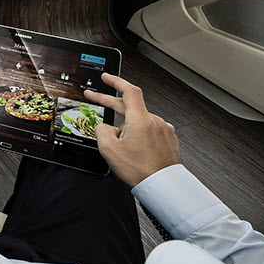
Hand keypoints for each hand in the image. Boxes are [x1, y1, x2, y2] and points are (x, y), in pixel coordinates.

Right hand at [84, 73, 180, 187]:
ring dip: (126, 129)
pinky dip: (139, 136)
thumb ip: (101, 130)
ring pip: (138, 122)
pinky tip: (134, 151)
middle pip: (130, 106)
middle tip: (95, 98)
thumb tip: (105, 126)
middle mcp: (154, 121)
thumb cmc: (141, 171)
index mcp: (141, 120)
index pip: (128, 91)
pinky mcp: (168, 138)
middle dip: (110, 102)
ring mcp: (163, 129)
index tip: (107, 77)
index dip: (116, 81)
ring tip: (122, 149)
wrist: (163, 185)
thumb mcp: (109, 150)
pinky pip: (149, 131)